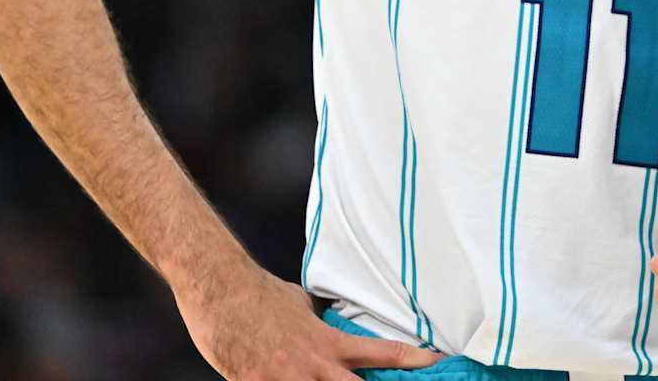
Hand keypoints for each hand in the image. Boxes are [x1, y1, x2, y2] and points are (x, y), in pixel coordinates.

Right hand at [178, 265, 444, 379]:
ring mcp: (284, 378)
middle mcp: (313, 363)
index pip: (382, 351)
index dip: (414, 359)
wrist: (219, 287)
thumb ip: (321, 323)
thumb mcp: (301, 306)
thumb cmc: (259, 295)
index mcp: (328, 341)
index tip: (438, 363)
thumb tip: (334, 323)